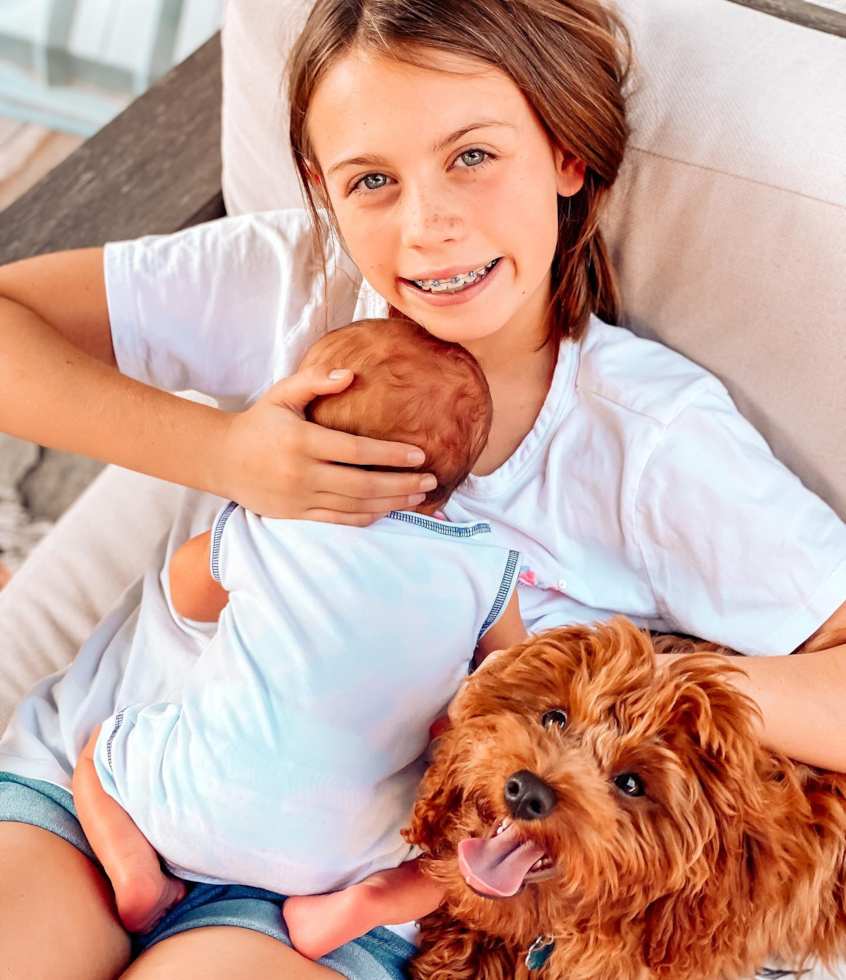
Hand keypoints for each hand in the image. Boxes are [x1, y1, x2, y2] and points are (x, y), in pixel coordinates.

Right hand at [214, 365, 436, 522]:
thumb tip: (350, 375)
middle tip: (431, 479)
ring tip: (420, 496)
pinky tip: (389, 509)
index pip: (356, 452)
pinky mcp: (297, 515)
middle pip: (363, 484)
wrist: (223, 459)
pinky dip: (368, 517)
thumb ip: (315, 380)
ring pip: (355, 506)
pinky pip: (339, 520)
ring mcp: (300, 498)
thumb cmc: (260, 422)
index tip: (420, 454)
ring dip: (391, 504)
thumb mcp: (282, 394)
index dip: (391, 455)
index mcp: (301, 442)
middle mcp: (301, 474)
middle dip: (401, 485)